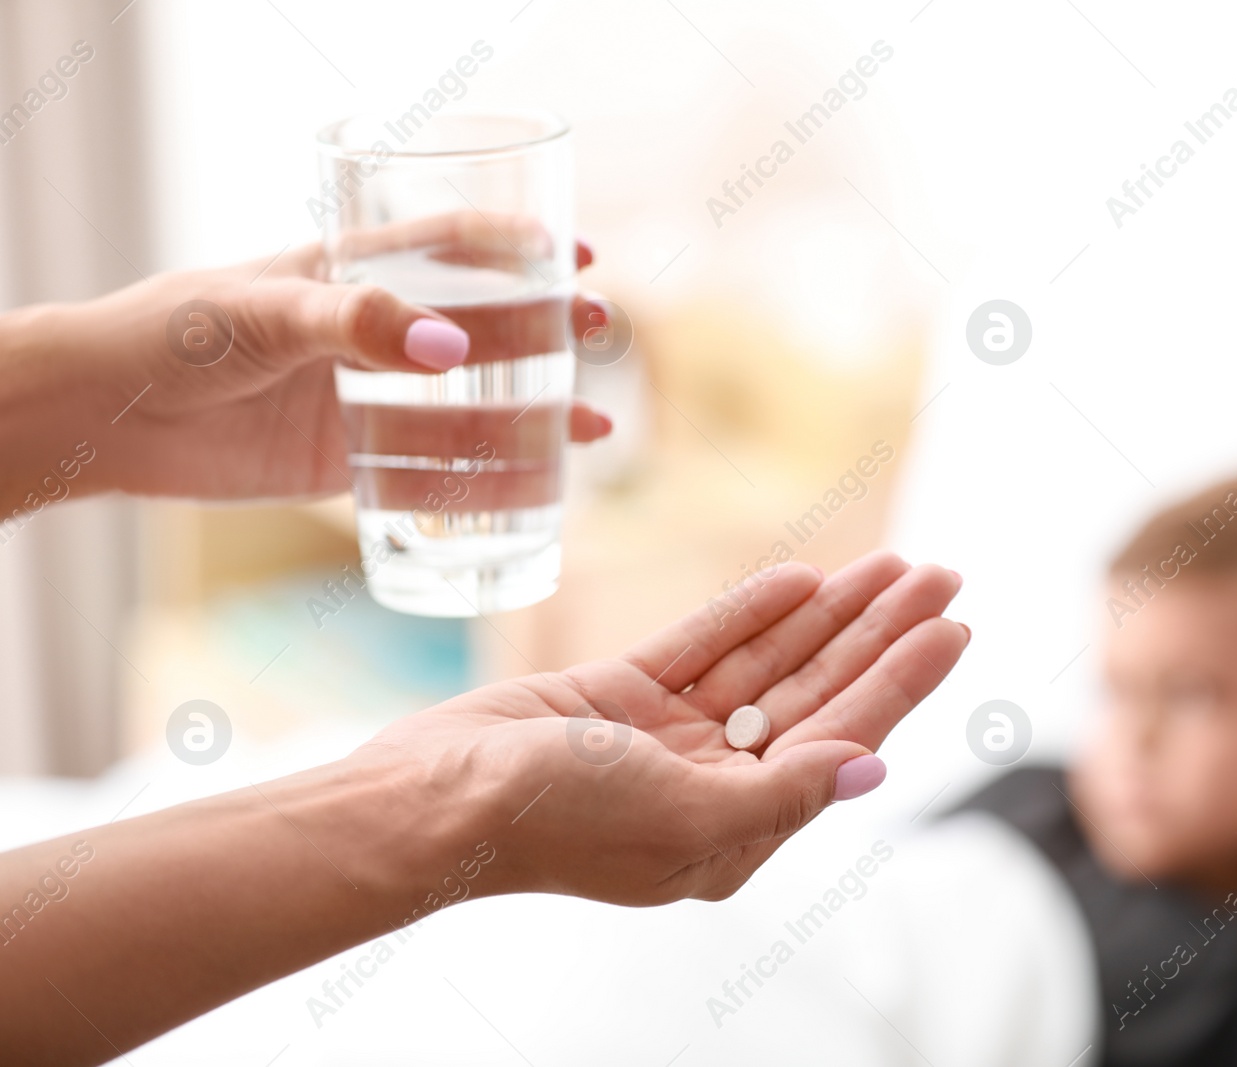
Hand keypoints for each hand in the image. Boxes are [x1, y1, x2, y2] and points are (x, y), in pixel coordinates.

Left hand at [1, 212, 611, 503]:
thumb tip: (453, 348)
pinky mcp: (347, 464)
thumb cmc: (173, 335)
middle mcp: (370, 335)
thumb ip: (355, 323)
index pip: (452, 247)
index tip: (581, 259)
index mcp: (352, 273)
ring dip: (532, 416)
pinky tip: (535, 488)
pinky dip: (484, 482)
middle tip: (600, 334)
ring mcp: (364, 401)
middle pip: (479, 330)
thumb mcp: (265, 314)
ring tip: (594, 427)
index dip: (521, 250)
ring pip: (468, 410)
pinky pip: (430, 475)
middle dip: (546, 333)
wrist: (107, 418)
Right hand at [351, 552, 967, 905]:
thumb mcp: (682, 816)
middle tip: (941, 574)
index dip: (901, 680)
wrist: (429, 800)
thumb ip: (781, 793)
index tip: (955, 628)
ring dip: (828, 614)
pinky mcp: (621, 696)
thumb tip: (872, 769)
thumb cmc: (552, 820)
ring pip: (768, 665)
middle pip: (817, 694)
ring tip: (889, 563)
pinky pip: (704, 646)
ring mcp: (666, 739)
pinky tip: (799, 578)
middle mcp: (711, 784)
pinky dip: (749, 612)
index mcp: (736, 828)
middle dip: (880, 635)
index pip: (841, 739)